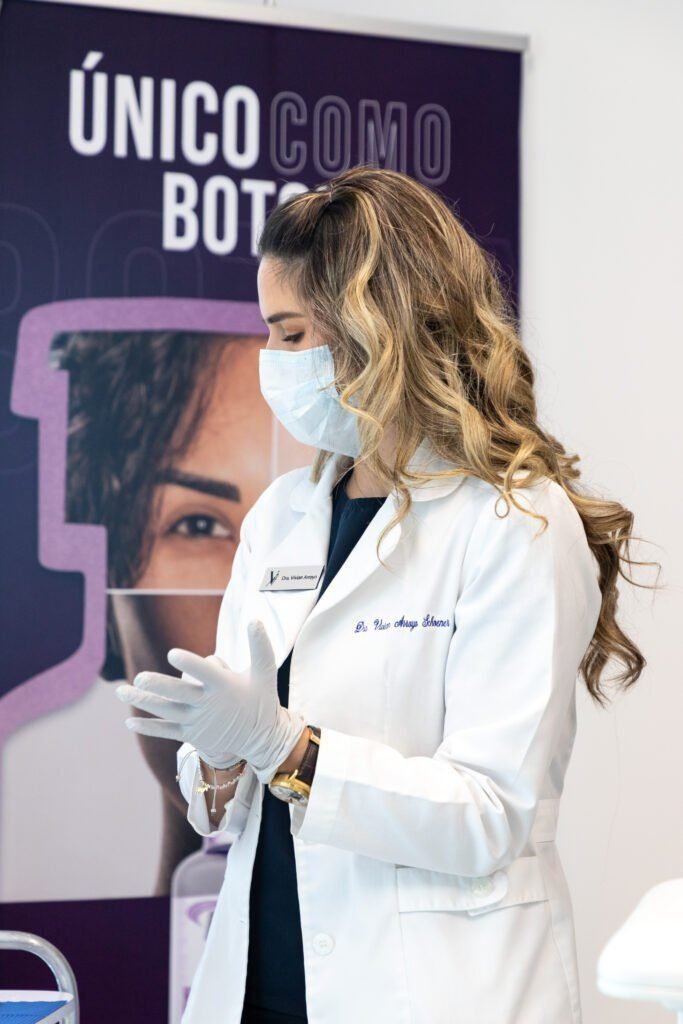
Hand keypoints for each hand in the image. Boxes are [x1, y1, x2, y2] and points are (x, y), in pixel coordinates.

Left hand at [115, 620, 306, 783]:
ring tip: (121, 692)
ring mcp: (198, 721)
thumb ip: (260, 645)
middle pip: (180, 695)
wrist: (261, 738)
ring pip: (167, 712)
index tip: (171, 654)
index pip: (205, 673)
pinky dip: (149, 728)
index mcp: (225, 686)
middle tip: (140, 678)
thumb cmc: (261, 698)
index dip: (189, 664)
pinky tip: (130, 723)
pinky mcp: (192, 734)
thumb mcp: (265, 672)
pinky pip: (168, 731)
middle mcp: (209, 705)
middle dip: (160, 687)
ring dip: (144, 703)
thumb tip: (254, 619)